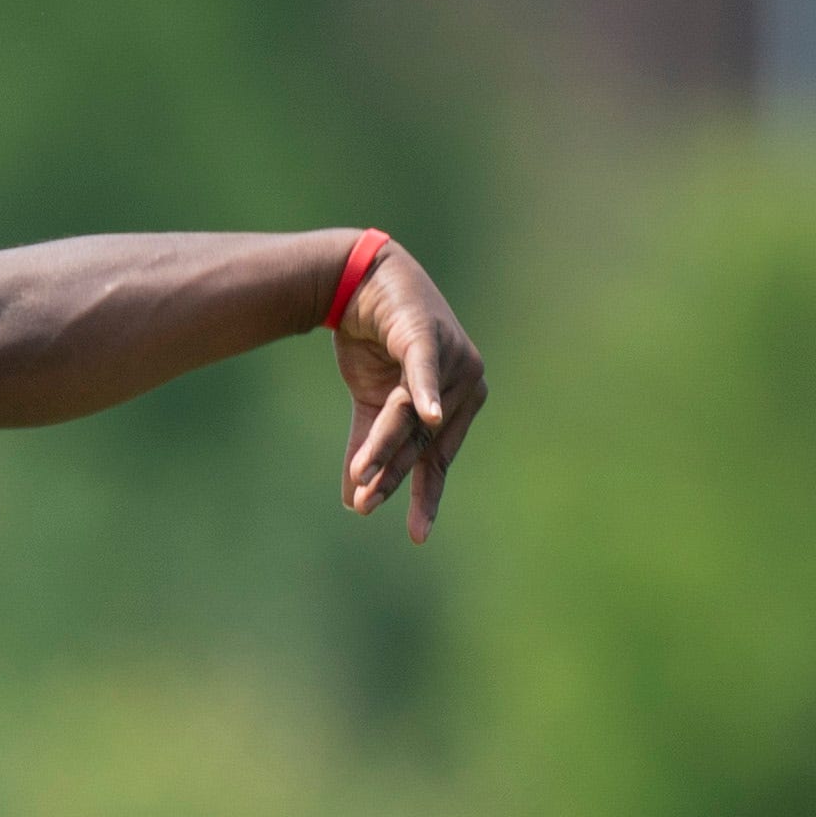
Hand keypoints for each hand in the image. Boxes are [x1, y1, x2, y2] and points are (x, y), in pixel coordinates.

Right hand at [334, 241, 485, 541]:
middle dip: (392, 474)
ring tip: (362, 476)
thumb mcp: (372, 400)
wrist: (359, 282)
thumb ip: (369, 445)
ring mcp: (448, 358)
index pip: (436, 457)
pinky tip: (429, 416)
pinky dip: (425, 392)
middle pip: (420, 440)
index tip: (418, 534)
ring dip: (385, 445)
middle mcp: (463, 382)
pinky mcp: (425, 335)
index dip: (421, 492)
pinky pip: (423, 369)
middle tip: (369, 505)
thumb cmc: (376, 339)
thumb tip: (353, 498)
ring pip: (409, 414)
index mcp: (457, 402)